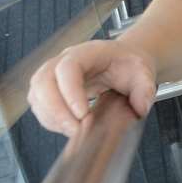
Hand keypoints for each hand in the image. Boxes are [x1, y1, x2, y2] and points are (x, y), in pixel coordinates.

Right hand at [28, 40, 156, 138]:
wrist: (122, 62)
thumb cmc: (128, 65)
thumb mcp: (143, 73)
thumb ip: (144, 89)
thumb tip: (140, 108)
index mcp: (88, 51)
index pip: (68, 67)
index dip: (70, 92)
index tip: (83, 115)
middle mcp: (64, 60)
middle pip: (43, 80)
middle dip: (56, 110)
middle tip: (76, 129)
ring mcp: (52, 74)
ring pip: (36, 95)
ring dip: (52, 118)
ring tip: (75, 130)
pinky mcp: (48, 90)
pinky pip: (39, 107)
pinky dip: (50, 121)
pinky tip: (69, 127)